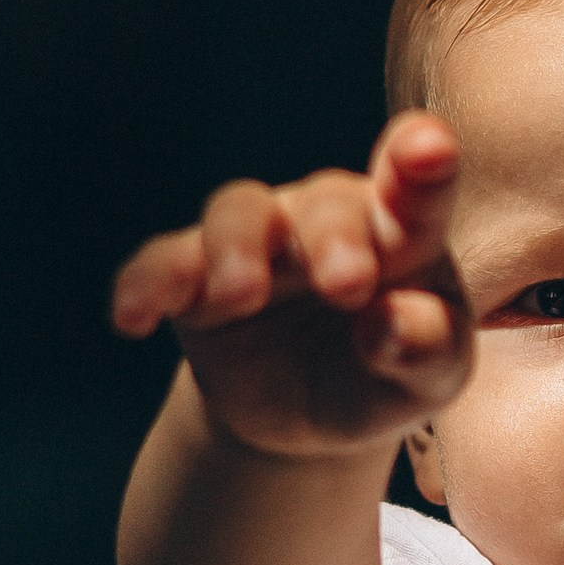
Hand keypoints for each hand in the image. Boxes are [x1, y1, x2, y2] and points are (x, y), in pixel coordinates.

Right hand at [113, 116, 472, 461]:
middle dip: (333, 236)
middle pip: (325, 203)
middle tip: (347, 284)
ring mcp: (256, 241)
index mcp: (401, 234)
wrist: (309, 417)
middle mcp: (327, 219)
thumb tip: (397, 321)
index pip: (417, 190)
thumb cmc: (389, 373)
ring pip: (238, 212)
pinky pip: (161, 266)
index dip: (421, 163)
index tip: (429, 146)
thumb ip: (429, 349)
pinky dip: (146, 286)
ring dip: (236, 247)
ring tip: (240, 295)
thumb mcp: (428, 377)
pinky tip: (134, 319)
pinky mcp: (192, 276)